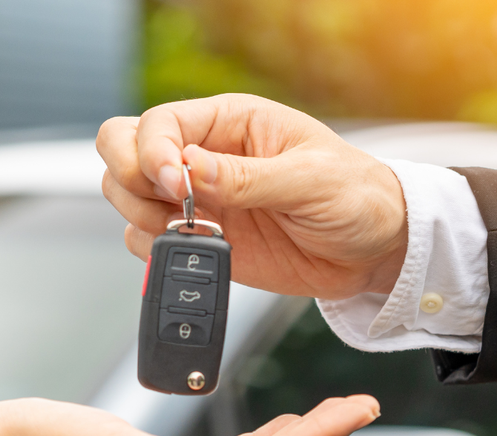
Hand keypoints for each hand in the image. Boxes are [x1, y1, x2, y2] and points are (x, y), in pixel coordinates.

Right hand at [97, 94, 407, 299]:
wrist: (373, 250)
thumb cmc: (355, 197)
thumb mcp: (310, 180)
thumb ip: (247, 177)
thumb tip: (190, 168)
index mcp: (229, 123)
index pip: (158, 124)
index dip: (152, 153)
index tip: (178, 186)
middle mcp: (204, 158)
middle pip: (124, 151)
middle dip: (131, 179)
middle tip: (169, 206)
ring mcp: (197, 201)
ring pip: (127, 196)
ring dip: (141, 216)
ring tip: (190, 231)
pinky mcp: (200, 240)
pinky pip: (147, 241)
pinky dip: (156, 251)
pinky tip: (197, 250)